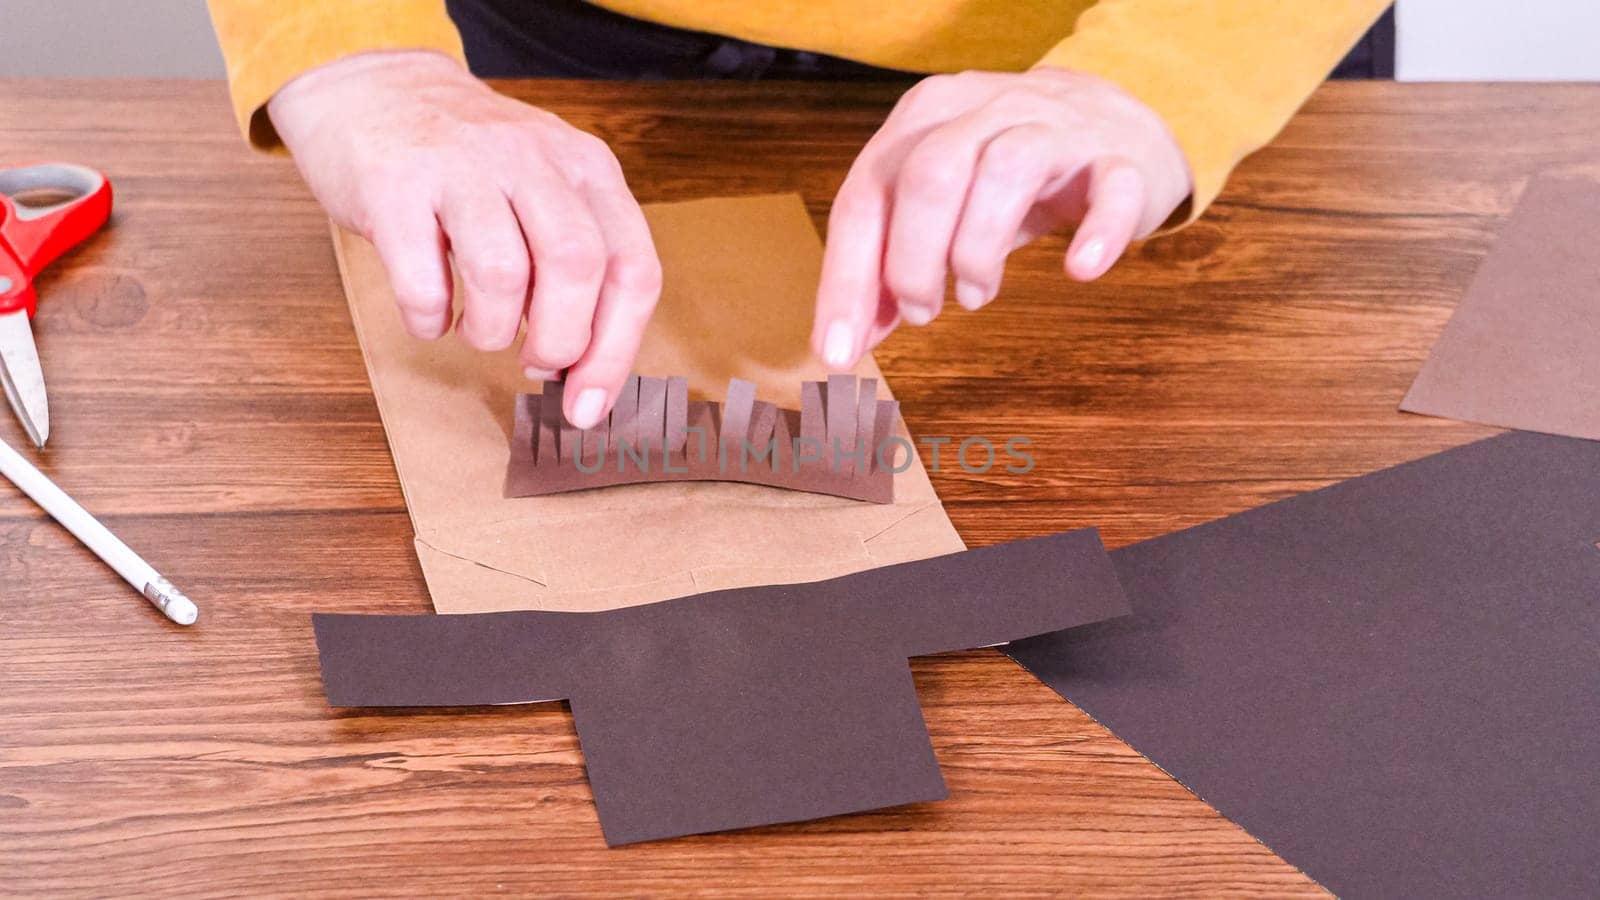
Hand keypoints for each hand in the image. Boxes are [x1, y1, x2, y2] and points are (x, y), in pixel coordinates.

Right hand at [269, 50, 661, 427]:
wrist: (374, 85)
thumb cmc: (470, 163)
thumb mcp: (546, 187)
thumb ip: (576, 264)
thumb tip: (584, 370)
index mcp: (586, 168)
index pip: (633, 268)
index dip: (616, 350)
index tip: (588, 402)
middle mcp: (533, 159)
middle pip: (577, 268)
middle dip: (561, 343)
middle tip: (534, 363)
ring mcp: (461, 166)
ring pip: (503, 273)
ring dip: (493, 331)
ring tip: (479, 329)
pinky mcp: (394, 184)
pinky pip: (423, 280)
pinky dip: (429, 319)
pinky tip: (430, 314)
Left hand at [811, 67, 1191, 368]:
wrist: (1114, 117)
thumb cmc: (1008, 175)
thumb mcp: (940, 207)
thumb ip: (890, 264)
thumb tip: (846, 340)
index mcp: (925, 119)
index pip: (867, 193)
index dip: (846, 277)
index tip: (839, 352)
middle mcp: (984, 110)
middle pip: (930, 174)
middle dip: (912, 261)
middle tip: (922, 313)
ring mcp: (1057, 128)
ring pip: (1007, 170)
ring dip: (978, 249)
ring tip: (975, 295)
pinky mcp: (1121, 157)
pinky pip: (1113, 188)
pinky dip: (1096, 233)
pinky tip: (1079, 270)